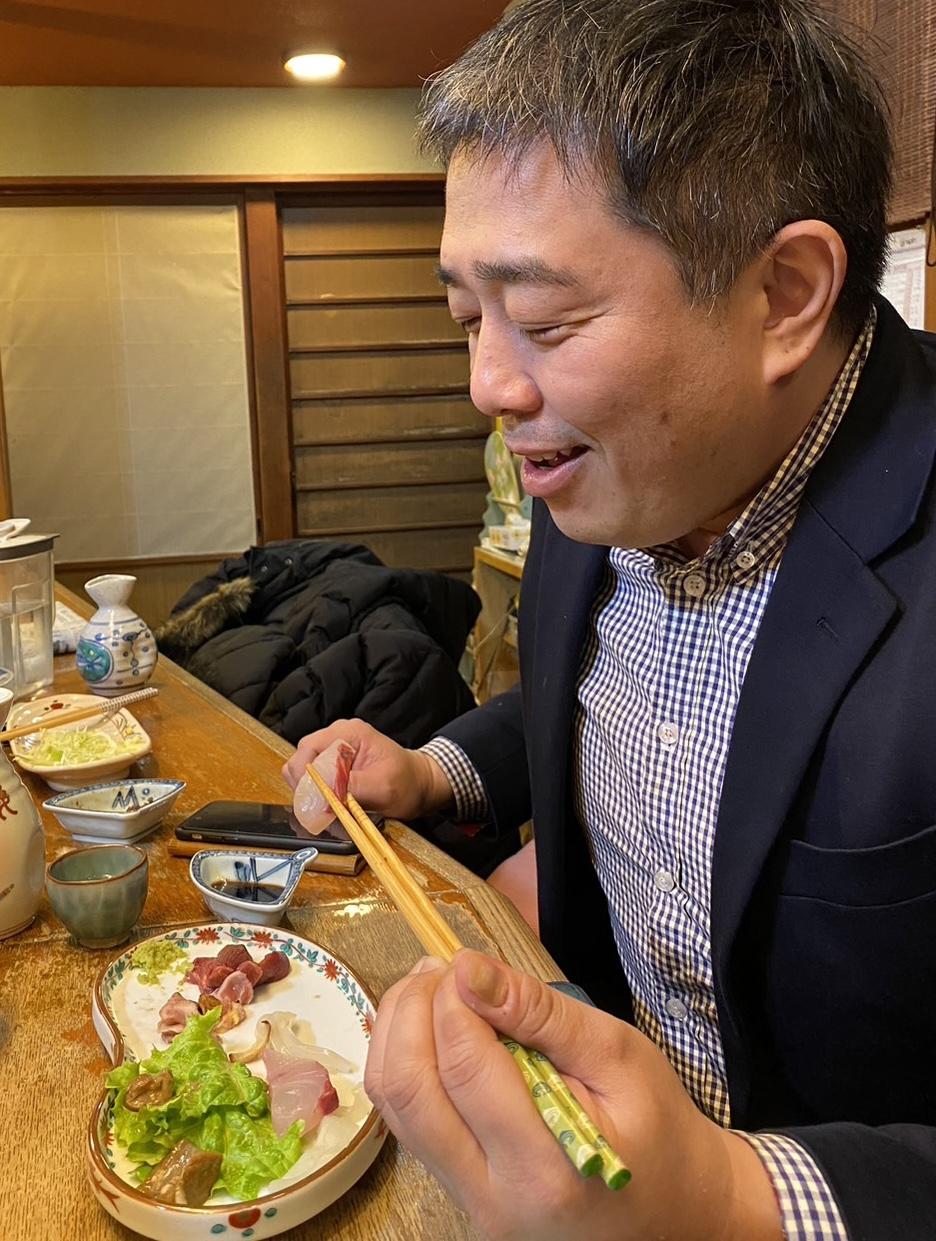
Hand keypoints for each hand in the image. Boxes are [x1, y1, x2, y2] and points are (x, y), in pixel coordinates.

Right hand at [281, 717, 454, 819]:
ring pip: (303, 769)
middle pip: (301, 759)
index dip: (304, 777)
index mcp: (349, 733)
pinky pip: (313, 777)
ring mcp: (334, 748)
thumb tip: (321, 796)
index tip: (312, 801)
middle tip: (318, 808)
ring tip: (328, 807)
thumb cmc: (408, 782)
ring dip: (310, 791)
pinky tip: (332, 803)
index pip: (308, 749)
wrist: (420, 784)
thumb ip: (352, 788)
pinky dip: (317, 793)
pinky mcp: (334, 763)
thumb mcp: (383, 787)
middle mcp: (337, 735)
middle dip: (305, 785)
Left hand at [365, 951, 782, 1240]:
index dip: (453, 999)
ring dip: (398, 1035)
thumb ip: (543, 1013)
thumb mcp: (619, 1055)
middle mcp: (492, 1196)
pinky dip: (406, 1065)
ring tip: (432, 991)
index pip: (465, 1067)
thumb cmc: (658, 1127)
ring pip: (394, 1108)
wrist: (675, 1210)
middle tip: (439, 970)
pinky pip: (407, 1125)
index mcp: (545, 1167)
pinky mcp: (458, 1197)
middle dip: (411, 1011)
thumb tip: (469, 969)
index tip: (464, 960)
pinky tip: (434, 1031)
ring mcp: (469, 1205)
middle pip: (409, 1090)